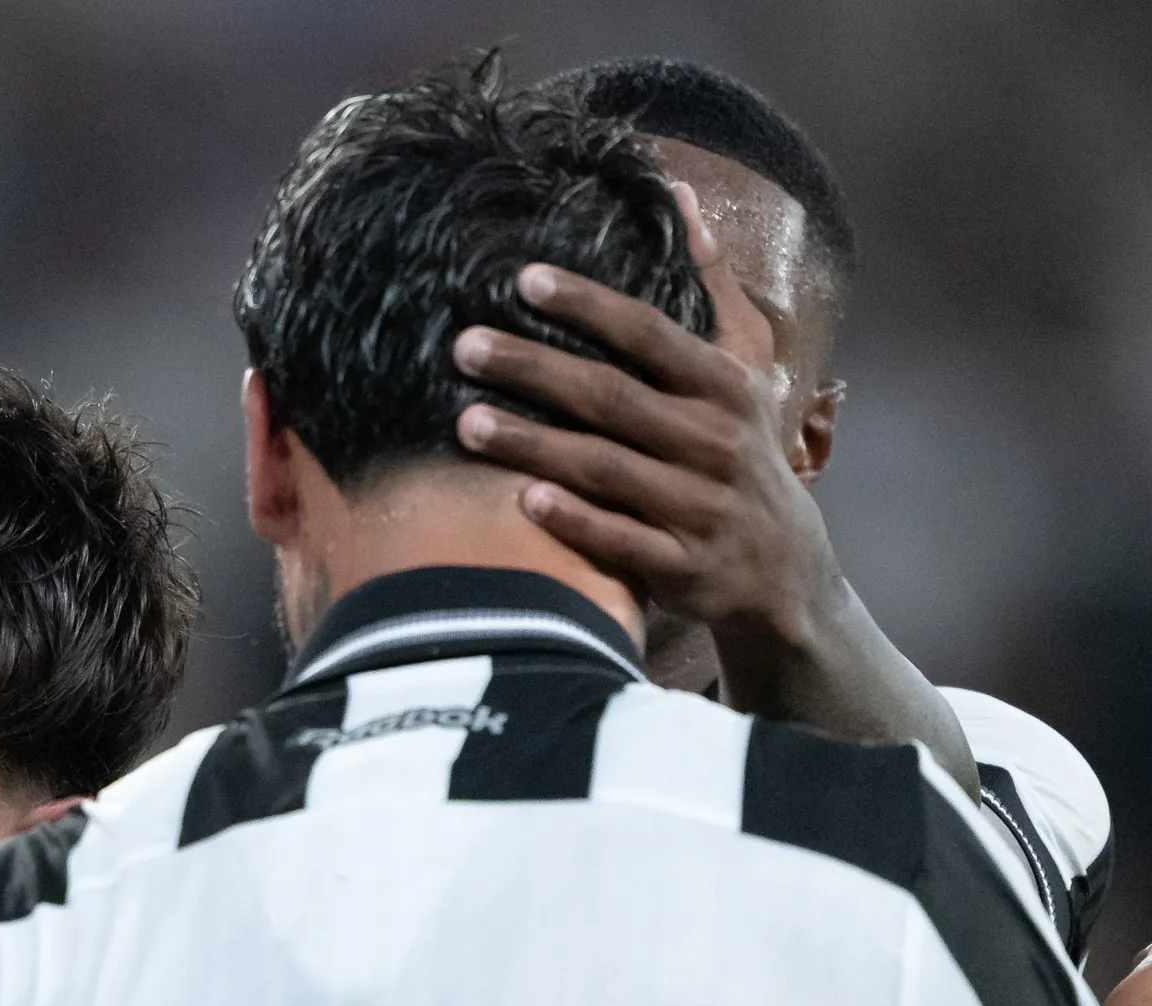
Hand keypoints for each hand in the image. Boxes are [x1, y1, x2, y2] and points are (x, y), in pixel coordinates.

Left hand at [447, 190, 840, 657]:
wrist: (783, 569)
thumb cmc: (744, 451)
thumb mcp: (748, 365)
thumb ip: (711, 284)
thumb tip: (680, 196)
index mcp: (724, 385)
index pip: (648, 334)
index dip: (586, 305)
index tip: (521, 278)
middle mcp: (713, 440)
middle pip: (612, 397)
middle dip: (535, 369)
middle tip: (463, 345)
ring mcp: (698, 505)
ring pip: (607, 468)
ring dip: (534, 445)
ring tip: (465, 423)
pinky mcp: (682, 565)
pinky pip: (621, 541)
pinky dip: (576, 521)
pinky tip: (523, 501)